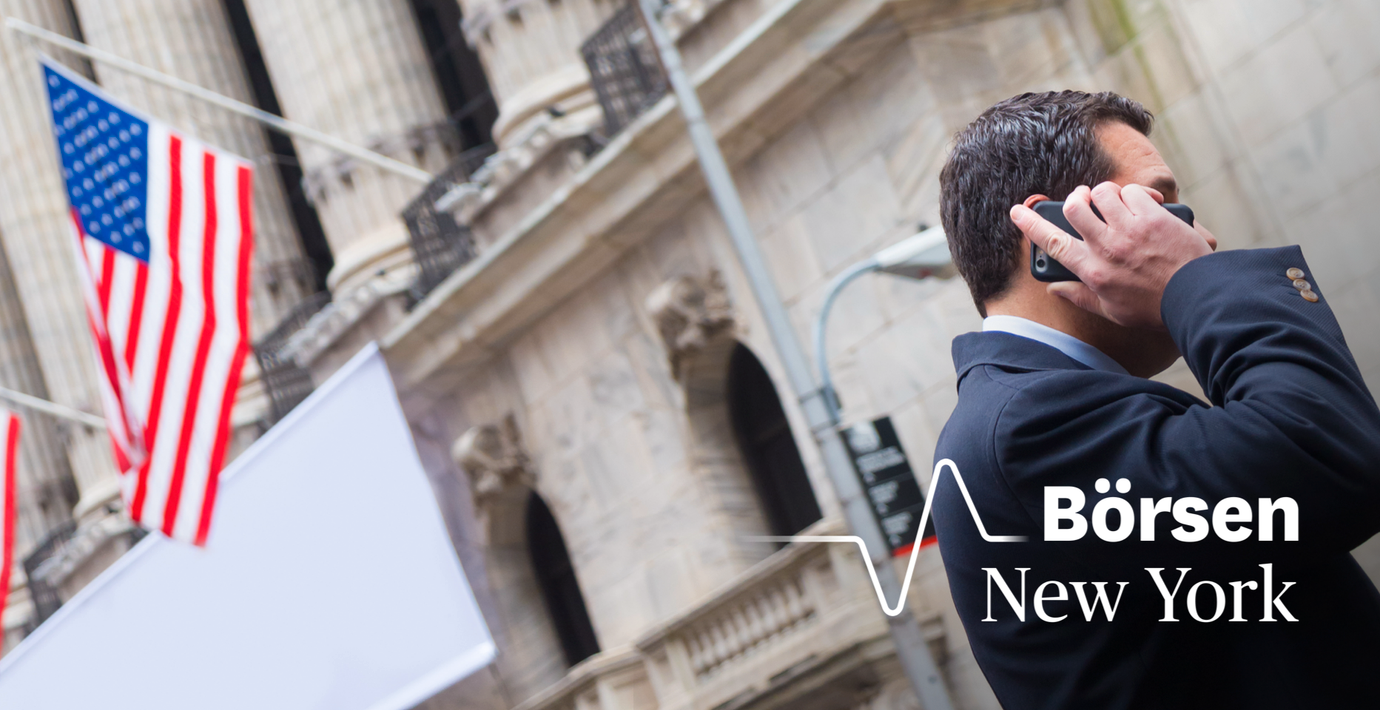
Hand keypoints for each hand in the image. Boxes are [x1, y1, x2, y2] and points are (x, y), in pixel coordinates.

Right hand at [1011, 182, 1214, 329]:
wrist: (1196, 297)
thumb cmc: (1154, 308)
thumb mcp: (1111, 311)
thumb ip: (1079, 297)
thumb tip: (1054, 289)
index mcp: (1093, 271)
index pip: (1053, 243)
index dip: (1031, 225)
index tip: (1018, 212)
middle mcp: (1107, 247)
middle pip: (1074, 208)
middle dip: (1074, 199)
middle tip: (1080, 201)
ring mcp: (1131, 229)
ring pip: (1102, 193)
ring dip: (1105, 194)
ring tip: (1115, 204)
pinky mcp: (1154, 216)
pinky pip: (1133, 191)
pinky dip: (1135, 194)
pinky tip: (1144, 205)